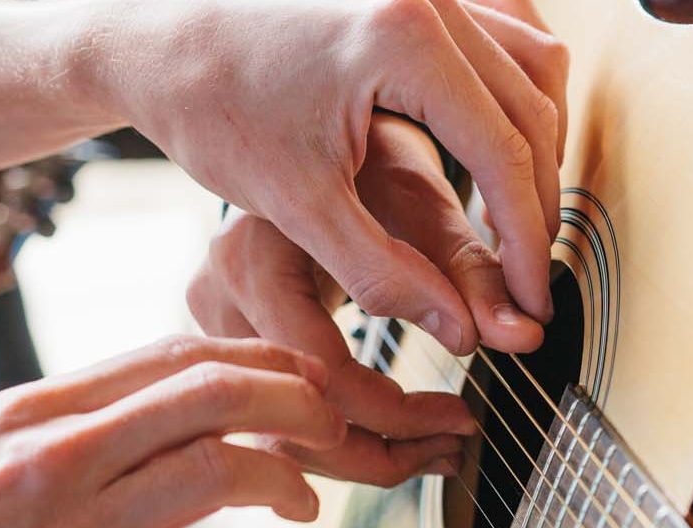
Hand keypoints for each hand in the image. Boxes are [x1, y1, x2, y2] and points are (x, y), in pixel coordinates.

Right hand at [0, 336, 341, 527]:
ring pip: (216, 470)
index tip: (303, 375)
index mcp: (37, 411)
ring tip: (303, 500)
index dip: (260, 359)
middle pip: (210, 394)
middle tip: (330, 425)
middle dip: (295, 400)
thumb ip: (82, 424)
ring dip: (284, 479)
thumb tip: (182, 404)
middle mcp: (54, 458)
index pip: (175, 355)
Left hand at [101, 0, 569, 348]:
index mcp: (404, 42)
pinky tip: (497, 158)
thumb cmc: (210, 105)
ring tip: (518, 228)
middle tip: (528, 278)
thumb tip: (463, 331)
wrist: (152, 31)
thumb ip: (384, 274)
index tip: (535, 300)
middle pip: (533, 113)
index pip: (506, 156)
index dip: (529, 241)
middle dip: (539, 203)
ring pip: (533, 73)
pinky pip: (502, 45)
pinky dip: (511, 106)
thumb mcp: (298, 204)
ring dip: (534, 151)